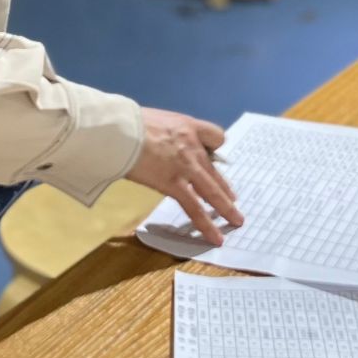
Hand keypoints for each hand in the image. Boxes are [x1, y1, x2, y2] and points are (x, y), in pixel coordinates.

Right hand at [128, 109, 240, 244]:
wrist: (121, 130)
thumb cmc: (128, 122)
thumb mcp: (154, 120)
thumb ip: (162, 133)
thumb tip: (151, 143)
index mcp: (188, 126)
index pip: (215, 135)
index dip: (214, 148)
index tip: (211, 157)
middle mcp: (192, 147)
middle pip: (215, 170)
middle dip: (225, 187)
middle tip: (232, 198)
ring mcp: (186, 167)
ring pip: (212, 191)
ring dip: (226, 208)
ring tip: (236, 221)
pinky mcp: (174, 185)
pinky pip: (194, 208)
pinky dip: (206, 225)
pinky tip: (215, 237)